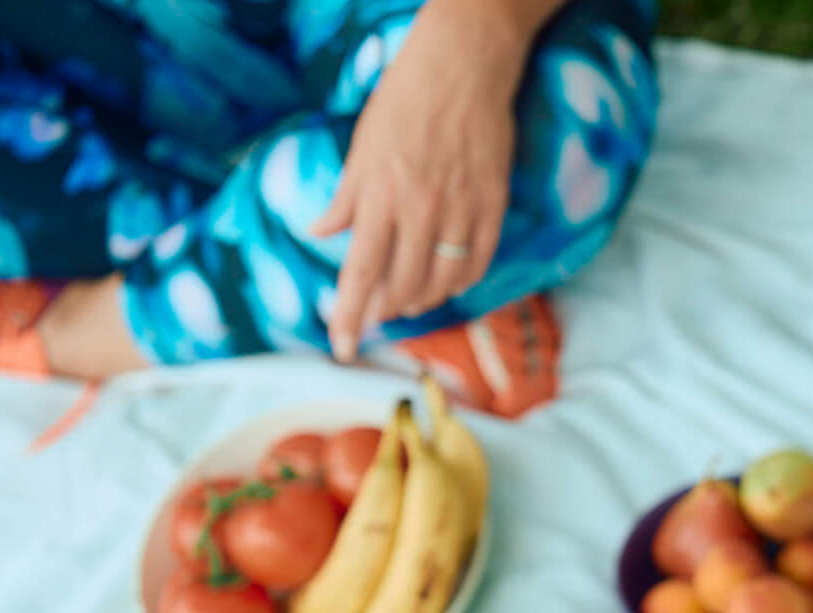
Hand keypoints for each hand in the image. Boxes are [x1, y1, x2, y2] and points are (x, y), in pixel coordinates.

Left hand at [310, 2, 523, 358]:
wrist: (464, 66)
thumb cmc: (406, 99)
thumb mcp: (362, 145)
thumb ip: (345, 197)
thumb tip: (320, 233)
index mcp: (380, 195)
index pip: (361, 270)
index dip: (350, 314)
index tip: (343, 347)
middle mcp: (420, 211)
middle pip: (403, 285)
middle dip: (387, 309)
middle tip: (378, 315)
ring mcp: (461, 211)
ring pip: (443, 281)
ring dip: (423, 299)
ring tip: (410, 300)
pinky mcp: (492, 206)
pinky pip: (478, 262)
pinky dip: (462, 282)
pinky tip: (449, 283)